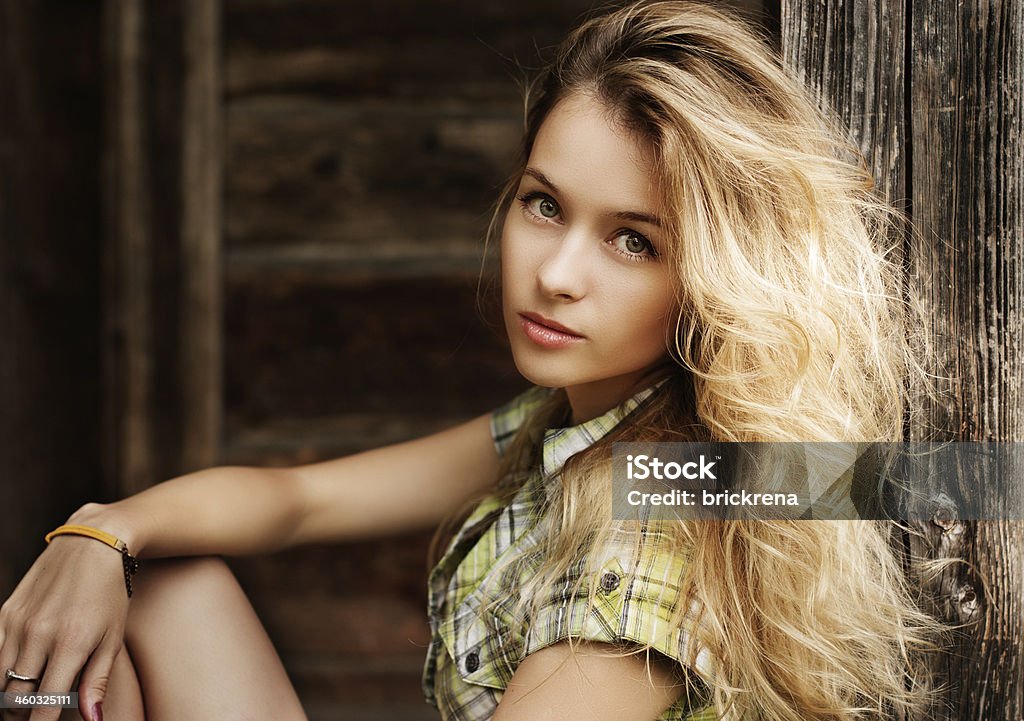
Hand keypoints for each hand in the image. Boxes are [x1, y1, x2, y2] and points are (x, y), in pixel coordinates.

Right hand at [0, 532, 130, 720]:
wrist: (93, 545)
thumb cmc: (109, 594)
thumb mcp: (112, 638)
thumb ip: (96, 682)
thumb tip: (92, 719)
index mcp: (70, 645)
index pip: (44, 704)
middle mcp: (39, 635)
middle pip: (15, 697)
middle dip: (23, 714)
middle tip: (36, 713)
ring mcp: (18, 623)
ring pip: (0, 679)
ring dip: (10, 696)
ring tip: (26, 700)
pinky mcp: (6, 612)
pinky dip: (3, 669)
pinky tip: (19, 672)